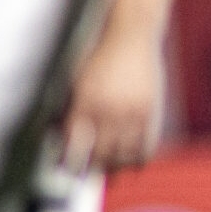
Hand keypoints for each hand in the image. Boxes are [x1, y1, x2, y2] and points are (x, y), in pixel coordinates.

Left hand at [60, 23, 164, 173]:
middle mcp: (110, 110)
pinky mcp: (151, 111)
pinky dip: (139, 159)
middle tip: (89, 175)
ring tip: (111, 172)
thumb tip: (59, 135)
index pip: (76, 144)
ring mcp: (133, 111)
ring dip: (117, 168)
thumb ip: (70, 109)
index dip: (71, 162)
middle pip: (101, 154)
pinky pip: (146, 144)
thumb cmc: (99, 56)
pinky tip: (133, 165)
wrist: (131, 36)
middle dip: (94, 169)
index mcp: (86, 102)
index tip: (68, 170)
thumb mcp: (77, 81)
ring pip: (125, 154)